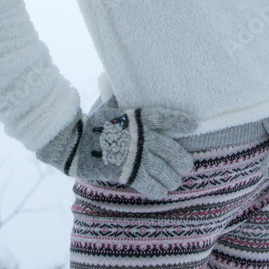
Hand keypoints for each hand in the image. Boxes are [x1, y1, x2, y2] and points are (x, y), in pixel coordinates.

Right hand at [36, 96, 196, 199]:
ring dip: (173, 178)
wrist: (74, 145)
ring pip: (165, 171)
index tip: (193, 125)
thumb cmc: (93, 123)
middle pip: (172, 150)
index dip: (180, 121)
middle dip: (183, 161)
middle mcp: (141, 137)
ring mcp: (136, 157)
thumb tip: (116, 77)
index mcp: (137, 117)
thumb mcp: (109, 105)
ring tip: (175, 180)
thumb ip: (120, 95)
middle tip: (186, 166)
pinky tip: (163, 190)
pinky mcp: (128, 174)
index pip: (165, 117)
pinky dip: (159, 189)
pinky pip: (151, 185)